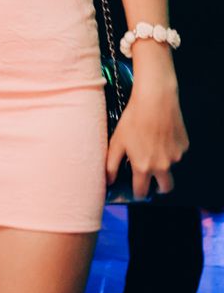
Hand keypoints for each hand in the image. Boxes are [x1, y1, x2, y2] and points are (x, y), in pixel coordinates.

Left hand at [106, 81, 188, 199]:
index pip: (142, 192)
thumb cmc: (132, 120)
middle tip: (151, 178)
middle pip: (165, 188)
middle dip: (159, 187)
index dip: (138, 192)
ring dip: (164, 163)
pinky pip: (177, 153)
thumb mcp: (117, 141)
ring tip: (153, 145)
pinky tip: (162, 134)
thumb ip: (111, 164)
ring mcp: (175, 157)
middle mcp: (162, 166)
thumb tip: (108, 181)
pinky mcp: (184, 146)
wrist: (155, 100)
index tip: (137, 189)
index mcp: (144, 167)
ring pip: (171, 168)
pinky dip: (170, 149)